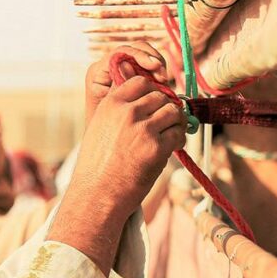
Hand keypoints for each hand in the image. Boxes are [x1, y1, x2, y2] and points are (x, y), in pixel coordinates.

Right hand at [51, 75, 185, 270]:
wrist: (97, 194)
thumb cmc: (97, 165)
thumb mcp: (99, 127)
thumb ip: (119, 109)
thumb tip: (148, 98)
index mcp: (111, 104)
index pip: (142, 82)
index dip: (152, 92)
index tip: (154, 105)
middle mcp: (127, 112)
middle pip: (160, 96)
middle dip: (165, 108)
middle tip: (165, 122)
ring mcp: (143, 129)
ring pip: (173, 112)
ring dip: (176, 122)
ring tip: (170, 134)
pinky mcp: (157, 148)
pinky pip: (178, 134)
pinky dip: (179, 139)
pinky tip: (172, 147)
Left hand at [84, 43, 170, 124]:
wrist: (109, 148)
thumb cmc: (105, 132)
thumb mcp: (110, 110)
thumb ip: (118, 87)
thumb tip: (127, 64)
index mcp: (98, 73)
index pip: (120, 53)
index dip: (140, 56)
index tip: (155, 66)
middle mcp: (111, 68)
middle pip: (136, 50)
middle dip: (152, 60)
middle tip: (163, 78)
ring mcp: (125, 72)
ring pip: (147, 56)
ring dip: (159, 67)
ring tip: (164, 84)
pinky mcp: (137, 78)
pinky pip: (152, 68)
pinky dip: (160, 75)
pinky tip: (165, 88)